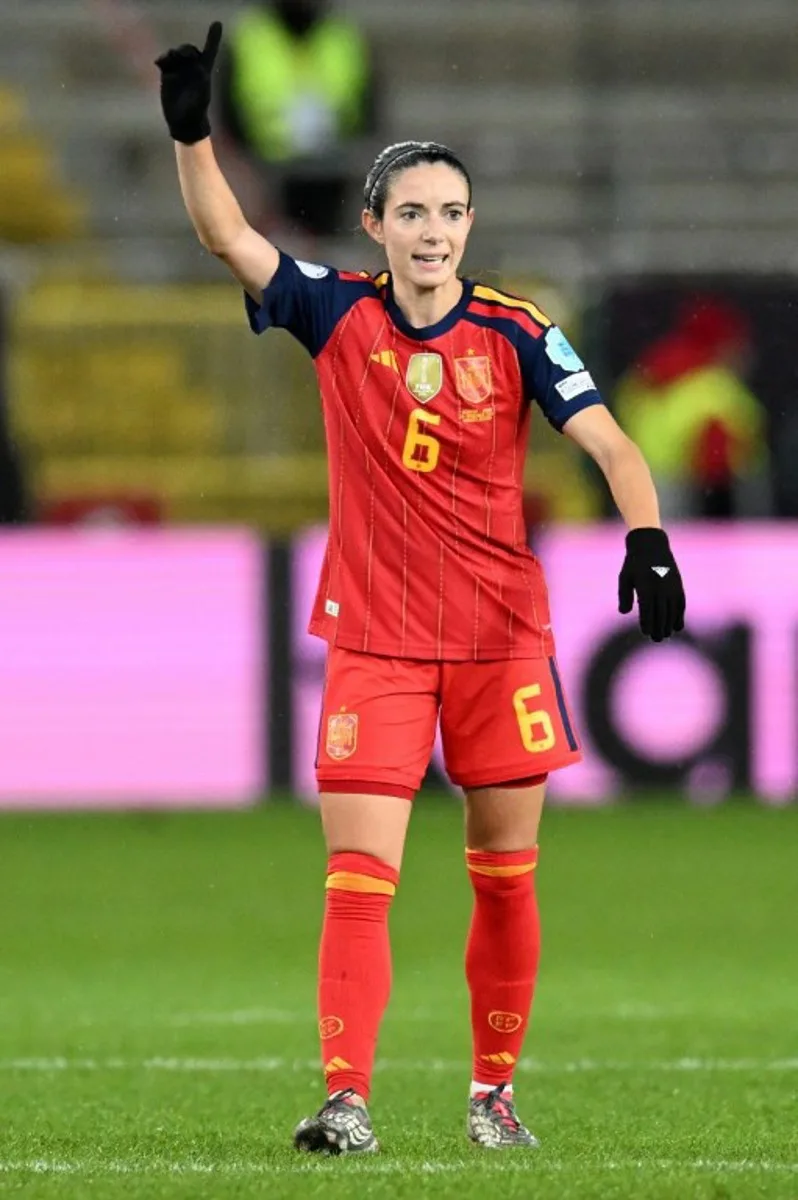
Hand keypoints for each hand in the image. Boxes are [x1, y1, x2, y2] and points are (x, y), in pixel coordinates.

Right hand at [155, 21, 222, 144]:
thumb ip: (200, 82)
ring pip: (176, 54)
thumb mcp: (201, 98)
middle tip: (181, 56)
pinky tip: (159, 63)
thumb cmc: (196, 113)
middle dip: (185, 50)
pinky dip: (162, 59)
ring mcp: (180, 70)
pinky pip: (164, 61)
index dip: (213, 37)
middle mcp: (192, 68)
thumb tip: (198, 68)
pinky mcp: (168, 75)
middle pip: (189, 50)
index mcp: (204, 72)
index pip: (210, 51)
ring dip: (173, 54)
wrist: (184, 122)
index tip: (217, 24)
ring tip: (169, 59)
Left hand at [618, 527, 685, 641]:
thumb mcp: (624, 577)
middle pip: (661, 612)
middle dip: (659, 627)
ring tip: (665, 635)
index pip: (647, 609)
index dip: (647, 622)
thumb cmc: (634, 564)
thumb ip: (624, 595)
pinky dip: (680, 615)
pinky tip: (677, 626)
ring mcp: (671, 585)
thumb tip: (624, 612)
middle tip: (656, 639)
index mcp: (646, 585)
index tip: (645, 632)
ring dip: (670, 624)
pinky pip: (681, 603)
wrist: (651, 545)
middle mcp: (661, 586)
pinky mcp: (678, 584)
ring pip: (672, 610)